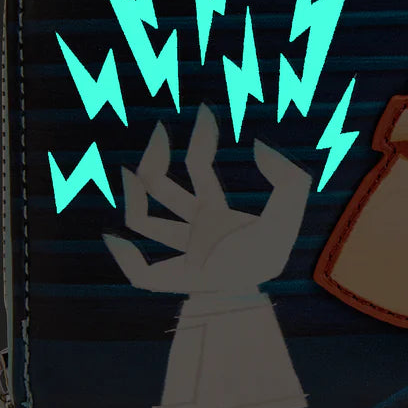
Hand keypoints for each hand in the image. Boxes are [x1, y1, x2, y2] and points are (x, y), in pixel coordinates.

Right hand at [104, 105, 310, 294]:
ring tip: (129, 172)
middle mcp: (195, 226)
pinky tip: (115, 238)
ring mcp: (182, 251)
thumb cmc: (276, 252)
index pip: (198, 168)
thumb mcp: (291, 207)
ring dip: (133, 197)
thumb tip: (257, 146)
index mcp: (215, 208)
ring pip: (145, 221)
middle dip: (156, 159)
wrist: (268, 291)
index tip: (204, 115)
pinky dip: (123, 259)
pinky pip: (139, 273)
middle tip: (160, 132)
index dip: (200, 143)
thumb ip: (289, 176)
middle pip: (164, 187)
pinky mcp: (173, 280)